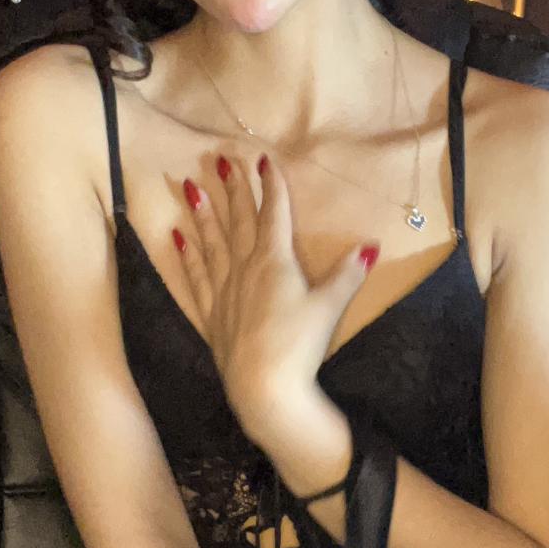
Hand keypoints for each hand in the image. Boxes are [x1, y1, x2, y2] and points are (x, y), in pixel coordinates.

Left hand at [174, 155, 378, 439]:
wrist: (263, 389)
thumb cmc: (299, 346)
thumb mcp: (330, 307)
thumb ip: (348, 275)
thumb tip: (371, 246)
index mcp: (275, 262)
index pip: (274, 215)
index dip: (272, 187)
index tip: (264, 160)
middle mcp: (245, 269)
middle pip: (238, 222)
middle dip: (233, 189)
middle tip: (220, 159)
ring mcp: (224, 291)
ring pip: (211, 243)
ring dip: (202, 214)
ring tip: (190, 186)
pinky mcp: (211, 315)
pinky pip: (194, 277)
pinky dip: (186, 255)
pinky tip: (177, 238)